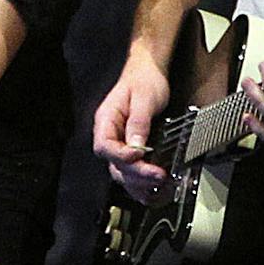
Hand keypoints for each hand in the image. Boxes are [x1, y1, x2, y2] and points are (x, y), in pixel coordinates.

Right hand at [93, 51, 171, 202]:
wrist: (149, 72)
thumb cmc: (144, 80)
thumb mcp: (143, 98)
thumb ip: (139, 122)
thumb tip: (136, 146)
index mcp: (106, 120)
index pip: (105, 146)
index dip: (120, 156)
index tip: (138, 157)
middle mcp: (110, 135)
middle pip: (115, 165)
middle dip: (136, 175)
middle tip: (158, 177)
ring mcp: (120, 144)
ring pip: (122, 173)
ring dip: (139, 185)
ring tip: (157, 190)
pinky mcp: (132, 150)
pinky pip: (132, 172)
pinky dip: (141, 185)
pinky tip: (152, 192)